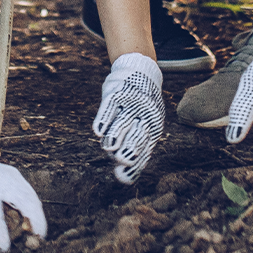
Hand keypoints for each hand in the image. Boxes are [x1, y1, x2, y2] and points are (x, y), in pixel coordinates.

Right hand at [93, 53, 164, 183]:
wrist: (141, 73)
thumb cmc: (141, 109)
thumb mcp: (145, 127)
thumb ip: (135, 152)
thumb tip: (123, 178)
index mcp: (153, 128)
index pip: (144, 149)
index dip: (134, 163)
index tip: (123, 176)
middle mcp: (144, 116)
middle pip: (136, 135)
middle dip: (129, 148)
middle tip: (122, 160)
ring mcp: (131, 103)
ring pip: (122, 122)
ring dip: (116, 135)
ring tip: (110, 148)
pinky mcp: (118, 92)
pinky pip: (110, 106)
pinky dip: (104, 118)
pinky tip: (98, 131)